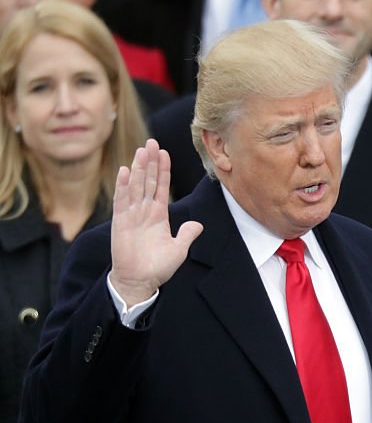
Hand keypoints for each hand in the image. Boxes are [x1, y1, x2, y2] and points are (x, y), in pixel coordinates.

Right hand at [109, 139, 202, 306]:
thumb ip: (187, 235)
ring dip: (139, 168)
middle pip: (148, 180)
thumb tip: (198, 225)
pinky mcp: (120, 222)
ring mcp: (132, 215)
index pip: (161, 187)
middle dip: (150, 161)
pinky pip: (122, 200)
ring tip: (141, 149)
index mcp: (159, 215)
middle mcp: (145, 211)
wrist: (139, 281)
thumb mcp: (178, 250)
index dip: (163, 169)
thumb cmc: (157, 267)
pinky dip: (124, 186)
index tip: (164, 152)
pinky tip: (125, 171)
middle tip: (152, 141)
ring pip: (136, 186)